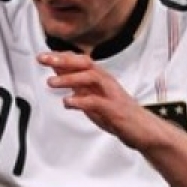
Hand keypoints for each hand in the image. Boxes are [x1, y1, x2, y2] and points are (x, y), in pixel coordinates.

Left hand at [38, 50, 152, 147]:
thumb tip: (58, 73)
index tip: (43, 56)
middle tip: (43, 59)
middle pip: (85, 63)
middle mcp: (106, 82)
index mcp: (100, 78)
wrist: (143, 130)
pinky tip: (68, 102)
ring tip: (51, 82)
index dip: (61, 56)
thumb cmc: (118, 114)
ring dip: (69, 78)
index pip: (80, 61)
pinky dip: (80, 101)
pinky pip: (96, 101)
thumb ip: (77, 86)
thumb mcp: (92, 97)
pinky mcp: (115, 109)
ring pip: (91, 77)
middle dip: (63, 60)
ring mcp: (111, 94)